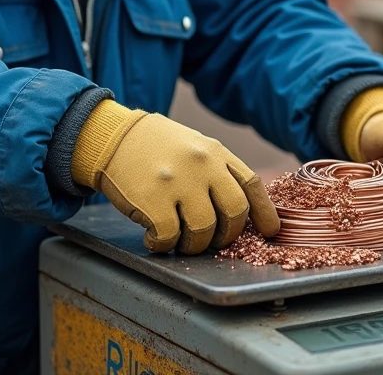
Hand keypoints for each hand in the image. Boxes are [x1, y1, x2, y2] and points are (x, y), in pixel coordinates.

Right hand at [72, 101, 280, 253]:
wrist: (113, 137)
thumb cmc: (156, 147)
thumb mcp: (194, 146)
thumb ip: (217, 170)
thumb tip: (241, 210)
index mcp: (215, 152)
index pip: (251, 185)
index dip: (265, 213)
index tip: (270, 231)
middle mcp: (202, 166)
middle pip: (234, 213)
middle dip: (227, 235)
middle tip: (212, 240)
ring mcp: (178, 183)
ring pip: (203, 232)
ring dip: (193, 245)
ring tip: (178, 239)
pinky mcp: (153, 200)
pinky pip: (169, 238)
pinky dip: (162, 245)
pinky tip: (154, 238)